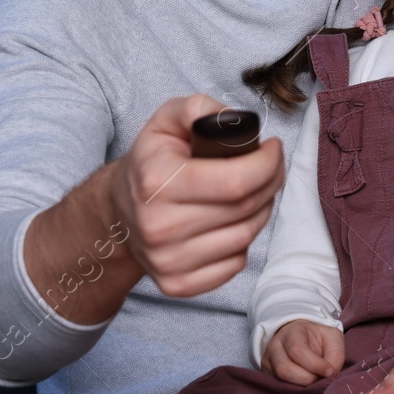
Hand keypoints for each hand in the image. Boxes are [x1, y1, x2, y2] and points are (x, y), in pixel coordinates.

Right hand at [108, 94, 284, 296]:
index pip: (236, 181)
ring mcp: (166, 261)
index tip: (273, 148)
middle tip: (270, 166)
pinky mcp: (176, 285)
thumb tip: (232, 119)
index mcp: (157, 183)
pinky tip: (233, 221)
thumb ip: (197, 109)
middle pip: (246, 208)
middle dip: (271, 181)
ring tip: (253, 191)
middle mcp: (159, 227)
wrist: (120, 211)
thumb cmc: (152, 162)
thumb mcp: (166, 121)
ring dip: (261, 210)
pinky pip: (234, 264)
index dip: (267, 163)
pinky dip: (243, 241)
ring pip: (246, 236)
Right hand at [263, 319, 344, 385]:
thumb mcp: (332, 338)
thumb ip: (336, 355)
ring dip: (301, 386)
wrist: (302, 337)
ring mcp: (268, 361)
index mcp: (291, 331)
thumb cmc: (319, 338)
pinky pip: (278, 386)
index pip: (297, 351)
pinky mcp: (267, 374)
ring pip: (280, 380)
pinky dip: (294, 389)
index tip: (330, 371)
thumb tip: (330, 375)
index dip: (315, 365)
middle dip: (308, 379)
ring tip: (314, 381)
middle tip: (321, 378)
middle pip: (285, 369)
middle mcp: (274, 345)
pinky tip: (305, 384)